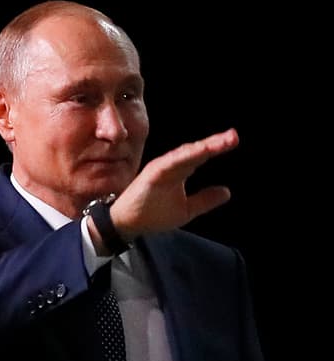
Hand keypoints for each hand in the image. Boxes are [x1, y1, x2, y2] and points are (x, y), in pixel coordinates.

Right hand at [109, 128, 237, 240]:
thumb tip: (227, 192)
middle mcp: (171, 166)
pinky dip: (183, 156)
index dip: (217, 147)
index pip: (201, 156)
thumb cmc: (151, 214)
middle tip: (233, 136)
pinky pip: (170, 163)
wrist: (126, 224)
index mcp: (180, 171)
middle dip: (215, 143)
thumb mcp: (186, 210)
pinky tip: (199, 151)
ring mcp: (161, 168)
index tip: (234, 139)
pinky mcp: (152, 174)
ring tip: (221, 142)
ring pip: (185, 154)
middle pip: (196, 151)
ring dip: (202, 147)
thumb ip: (205, 200)